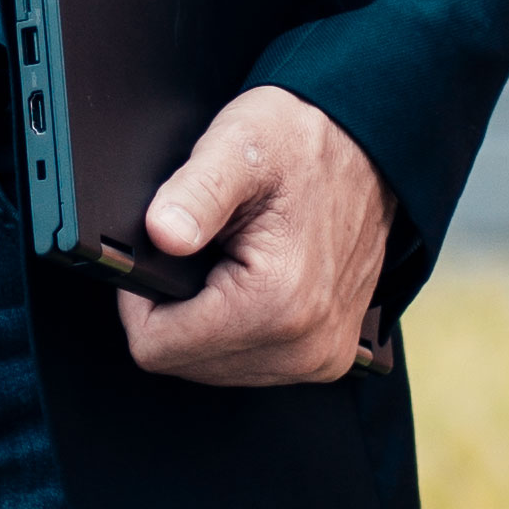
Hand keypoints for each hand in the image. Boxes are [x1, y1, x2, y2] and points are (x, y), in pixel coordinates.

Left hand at [122, 86, 391, 386]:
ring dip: (207, 322)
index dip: (139, 298)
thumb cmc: (301, 140)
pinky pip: (251, 364)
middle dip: (177, 310)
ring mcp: (321, 358)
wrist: (368, 146)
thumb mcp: (237, 145)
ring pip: (214, 368)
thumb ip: (194, 193)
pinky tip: (250, 282)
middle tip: (201, 250)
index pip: (156, 346)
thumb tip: (161, 235)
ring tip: (230, 262)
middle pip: (184, 363)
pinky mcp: (329, 356)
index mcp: (276, 303)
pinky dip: (237, 329)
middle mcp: (305, 346)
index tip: (164, 252)